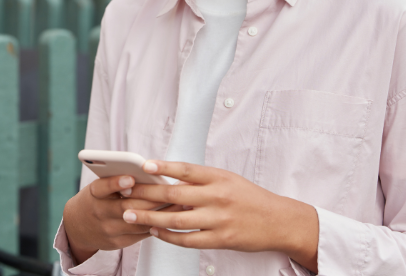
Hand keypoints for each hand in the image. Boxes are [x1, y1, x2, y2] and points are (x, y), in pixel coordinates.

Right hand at [62, 174, 186, 264]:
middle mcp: (99, 213)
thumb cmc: (97, 198)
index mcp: (94, 194)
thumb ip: (116, 180)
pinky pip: (141, 234)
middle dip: (150, 198)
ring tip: (180, 202)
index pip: (102, 188)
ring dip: (160, 212)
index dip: (116, 183)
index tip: (131, 177)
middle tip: (171, 189)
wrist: (78, 227)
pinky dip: (157, 224)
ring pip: (138, 221)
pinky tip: (172, 217)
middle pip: (126, 206)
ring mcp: (109, 230)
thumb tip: (145, 171)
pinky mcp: (118, 242)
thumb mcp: (99, 186)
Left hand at [121, 160, 318, 271]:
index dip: (163, 167)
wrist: (278, 220)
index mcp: (219, 177)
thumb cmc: (250, 198)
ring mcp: (219, 219)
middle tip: (126, 193)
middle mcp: (218, 196)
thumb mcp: (227, 180)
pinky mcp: (221, 239)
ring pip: (176, 220)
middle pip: (174, 195)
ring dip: (150, 218)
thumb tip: (169, 179)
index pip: (186, 169)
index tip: (144, 166)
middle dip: (146, 194)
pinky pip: (188, 240)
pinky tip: (155, 232)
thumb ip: (201, 180)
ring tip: (131, 215)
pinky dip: (168, 236)